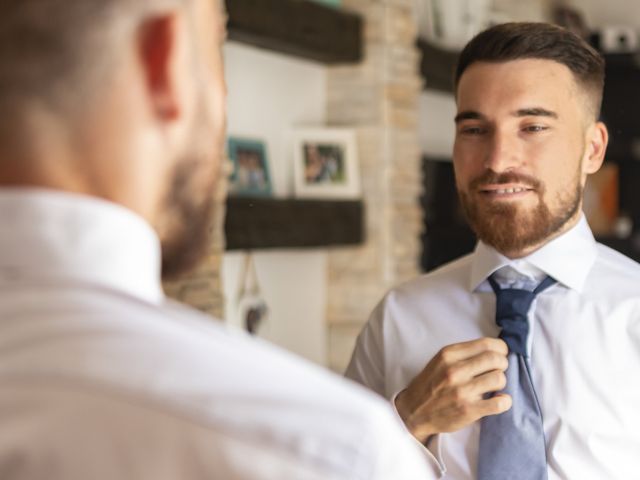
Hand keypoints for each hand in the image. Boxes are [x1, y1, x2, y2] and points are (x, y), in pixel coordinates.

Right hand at [394, 337, 511, 443]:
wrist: (414, 411)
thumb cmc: (430, 384)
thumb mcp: (440, 360)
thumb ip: (463, 354)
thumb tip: (495, 350)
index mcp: (449, 355)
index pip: (487, 344)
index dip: (500, 349)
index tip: (500, 354)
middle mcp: (455, 371)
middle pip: (496, 360)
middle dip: (502, 364)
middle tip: (497, 370)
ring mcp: (462, 391)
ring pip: (499, 379)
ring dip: (500, 382)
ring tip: (492, 386)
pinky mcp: (469, 410)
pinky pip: (500, 403)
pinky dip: (504, 401)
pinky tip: (498, 400)